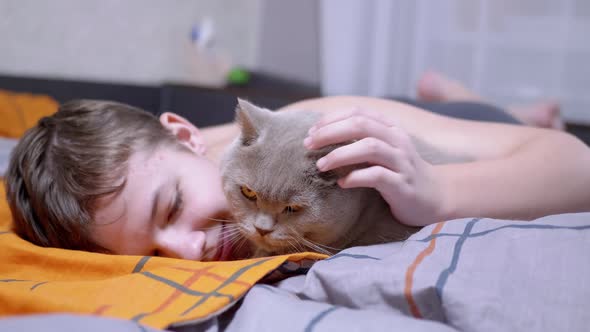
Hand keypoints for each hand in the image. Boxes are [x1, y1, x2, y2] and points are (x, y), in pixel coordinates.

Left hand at [303, 108, 446, 226]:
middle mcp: (397, 141)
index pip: (358, 113)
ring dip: (340, 154)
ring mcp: (402, 162)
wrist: (437, 197)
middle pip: (361, 125)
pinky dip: (356, 177)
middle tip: (309, 144)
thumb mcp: (383, 150)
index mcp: (390, 129)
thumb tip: (322, 135)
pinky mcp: (403, 185)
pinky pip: (378, 176)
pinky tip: (342, 184)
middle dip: (330, 132)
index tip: (311, 131)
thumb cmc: (400, 173)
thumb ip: (360, 139)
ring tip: (321, 165)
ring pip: (370, 147)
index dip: (332, 118)